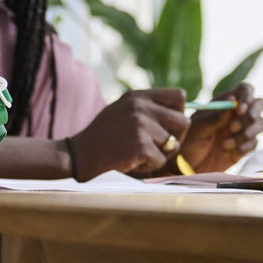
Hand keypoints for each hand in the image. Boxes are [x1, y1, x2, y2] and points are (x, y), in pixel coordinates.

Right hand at [69, 89, 191, 180]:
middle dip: (177, 138)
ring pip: (174, 145)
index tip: (168, 126)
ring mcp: (141, 126)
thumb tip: (178, 115)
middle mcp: (141, 108)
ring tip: (139, 154)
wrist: (78, 155)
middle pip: (184, 122)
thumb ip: (147, 109)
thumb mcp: (122, 111)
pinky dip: (149, 166)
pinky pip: (161, 160)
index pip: (179, 96)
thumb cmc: (101, 137)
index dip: (179, 113)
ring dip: (160, 155)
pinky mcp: (140, 146)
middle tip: (159, 146)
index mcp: (138, 97)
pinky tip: (131, 162)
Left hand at [178, 82, 262, 173]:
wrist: (188, 167)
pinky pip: (254, 142)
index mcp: (225, 103)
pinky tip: (227, 152)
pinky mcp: (245, 145)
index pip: (245, 90)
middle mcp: (237, 114)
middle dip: (251, 115)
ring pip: (261, 123)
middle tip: (233, 128)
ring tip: (225, 144)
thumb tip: (232, 102)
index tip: (240, 110)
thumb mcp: (197, 129)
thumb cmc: (189, 143)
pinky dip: (243, 147)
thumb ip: (215, 117)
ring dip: (246, 133)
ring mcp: (243, 129)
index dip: (247, 97)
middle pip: (259, 104)